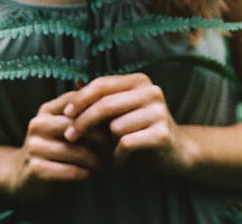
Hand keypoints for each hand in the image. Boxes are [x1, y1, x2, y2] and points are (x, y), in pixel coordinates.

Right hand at [9, 90, 107, 201]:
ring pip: (74, 151)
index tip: (113, 125)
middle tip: (113, 149)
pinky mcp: (35, 169)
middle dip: (100, 139)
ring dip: (94, 160)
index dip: (98, 112)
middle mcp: (38, 124)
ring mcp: (34, 146)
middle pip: (77, 125)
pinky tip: (89, 175)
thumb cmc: (53, 148)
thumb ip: (81, 115)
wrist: (22, 175)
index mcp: (47, 109)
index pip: (76, 102)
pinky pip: (67, 170)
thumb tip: (111, 106)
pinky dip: (83, 174)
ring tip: (104, 166)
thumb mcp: (62, 127)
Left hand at [62, 73, 186, 171]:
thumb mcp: (123, 108)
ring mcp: (159, 112)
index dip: (81, 98)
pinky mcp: (162, 134)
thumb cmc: (141, 128)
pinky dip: (118, 155)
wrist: (176, 151)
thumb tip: (75, 81)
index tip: (65, 113)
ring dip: (107, 143)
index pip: (102, 84)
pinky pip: (127, 144)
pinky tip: (119, 160)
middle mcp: (151, 91)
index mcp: (139, 81)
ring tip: (109, 150)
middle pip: (106, 104)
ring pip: (115, 127)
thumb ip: (102, 96)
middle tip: (70, 136)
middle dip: (83, 121)